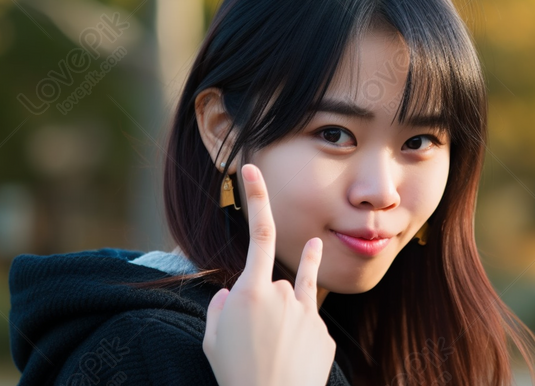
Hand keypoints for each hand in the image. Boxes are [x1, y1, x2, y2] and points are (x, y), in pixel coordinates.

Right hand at [203, 163, 335, 385]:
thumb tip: (230, 294)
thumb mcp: (211, 339)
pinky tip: (290, 357)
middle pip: (270, 283)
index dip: (256, 197)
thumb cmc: (234, 374)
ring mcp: (307, 312)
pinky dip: (296, 335)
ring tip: (280, 324)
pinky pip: (306, 323)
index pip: (257, 231)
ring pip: (290, 300)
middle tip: (250, 339)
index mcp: (249, 292)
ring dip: (281, 313)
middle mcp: (282, 294)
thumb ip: (220, 307)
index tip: (251, 169)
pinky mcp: (323, 332)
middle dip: (260, 301)